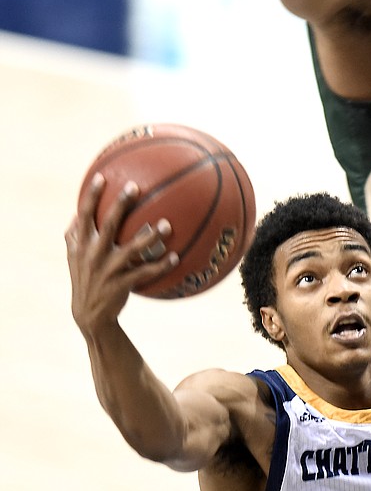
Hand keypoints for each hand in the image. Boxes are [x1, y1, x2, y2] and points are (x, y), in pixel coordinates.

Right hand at [65, 174, 176, 333]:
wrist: (90, 314)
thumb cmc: (84, 279)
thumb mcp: (74, 257)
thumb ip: (74, 235)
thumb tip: (75, 212)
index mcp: (82, 244)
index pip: (84, 215)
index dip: (91, 196)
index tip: (101, 177)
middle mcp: (94, 254)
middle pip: (108, 224)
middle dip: (120, 205)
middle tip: (135, 187)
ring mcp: (108, 269)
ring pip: (132, 249)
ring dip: (151, 236)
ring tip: (168, 225)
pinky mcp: (122, 284)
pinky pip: (145, 272)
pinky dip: (161, 265)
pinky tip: (176, 257)